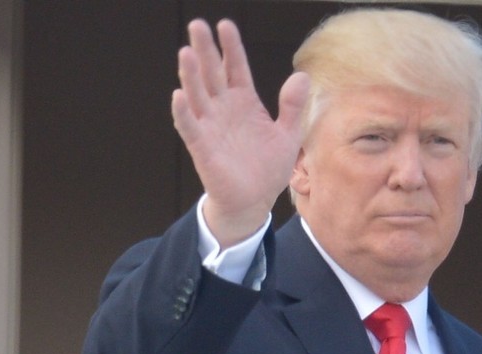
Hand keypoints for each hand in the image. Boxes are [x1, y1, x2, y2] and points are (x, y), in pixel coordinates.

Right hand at [171, 18, 309, 245]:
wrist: (254, 200)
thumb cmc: (268, 166)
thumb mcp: (288, 135)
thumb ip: (293, 107)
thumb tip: (303, 76)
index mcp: (244, 102)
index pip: (236, 68)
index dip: (231, 48)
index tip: (225, 25)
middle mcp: (223, 108)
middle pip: (212, 74)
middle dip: (205, 50)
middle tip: (197, 25)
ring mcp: (210, 126)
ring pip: (198, 95)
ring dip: (191, 75)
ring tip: (186, 53)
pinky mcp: (202, 148)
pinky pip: (190, 127)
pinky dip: (184, 113)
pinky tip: (179, 96)